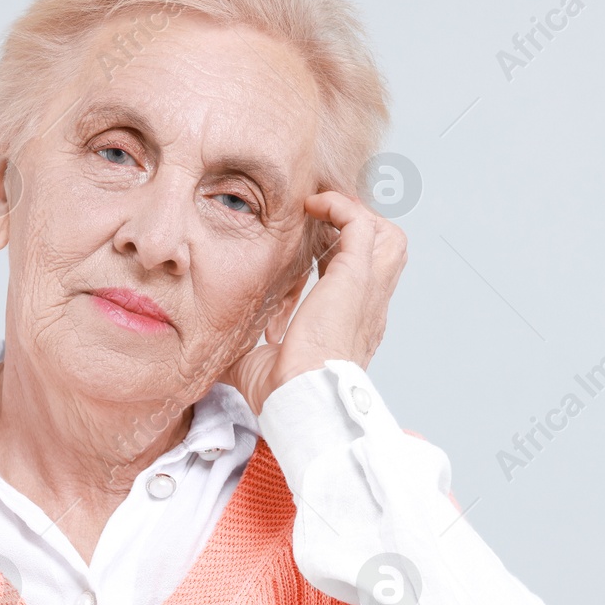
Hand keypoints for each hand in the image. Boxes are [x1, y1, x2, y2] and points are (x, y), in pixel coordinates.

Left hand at [219, 190, 406, 413]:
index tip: (312, 246)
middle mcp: (368, 309)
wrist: (299, 397)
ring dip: (357, 216)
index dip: (341, 257)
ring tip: (321, 209)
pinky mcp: (355, 278)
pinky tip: (313, 206)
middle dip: (361, 228)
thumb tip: (215, 357)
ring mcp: (366, 292)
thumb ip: (247, 352)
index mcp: (351, 328)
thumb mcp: (260, 367)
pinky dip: (340, 207)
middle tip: (324, 220)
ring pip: (388, 237)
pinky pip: (361, 225)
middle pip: (388, 253)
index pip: (361, 280)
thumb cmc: (282, 394)